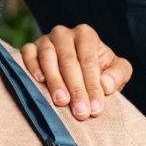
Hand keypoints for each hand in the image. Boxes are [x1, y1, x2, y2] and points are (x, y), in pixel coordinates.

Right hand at [17, 24, 134, 120]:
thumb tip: (105, 85)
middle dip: (76, 88)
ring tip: (62, 101)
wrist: (77, 72)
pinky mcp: (29, 49)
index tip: (95, 108)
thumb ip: (117, 75)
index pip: (89, 61)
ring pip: (48, 57)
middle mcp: (64, 34)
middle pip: (69, 60)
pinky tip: (39, 81)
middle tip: (80, 111)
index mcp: (86, 35)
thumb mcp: (117, 71)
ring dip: (55, 81)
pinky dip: (32, 66)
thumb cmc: (99, 72)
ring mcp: (44, 40)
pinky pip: (28, 54)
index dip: (93, 85)